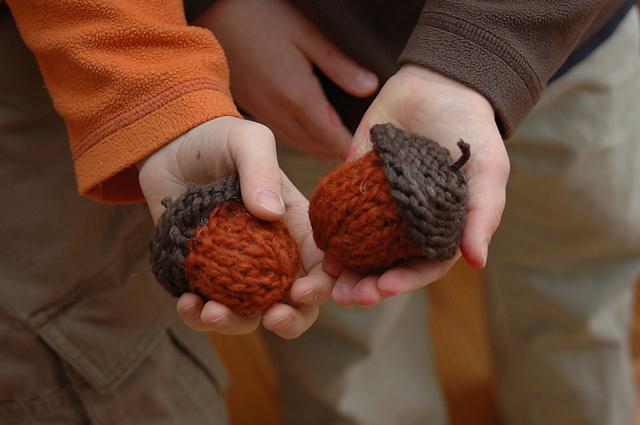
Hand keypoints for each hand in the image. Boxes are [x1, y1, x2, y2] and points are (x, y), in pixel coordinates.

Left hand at [139, 117, 333, 337]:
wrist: (169, 145)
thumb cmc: (217, 139)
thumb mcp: (247, 141)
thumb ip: (261, 170)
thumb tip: (270, 212)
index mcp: (293, 225)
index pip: (319, 265)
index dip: (320, 287)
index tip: (300, 292)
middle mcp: (270, 254)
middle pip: (294, 302)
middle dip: (291, 321)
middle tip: (272, 318)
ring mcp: (236, 268)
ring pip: (250, 313)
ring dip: (237, 323)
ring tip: (211, 312)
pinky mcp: (202, 274)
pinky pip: (207, 307)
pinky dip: (199, 315)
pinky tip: (187, 303)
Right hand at [196, 0, 377, 159]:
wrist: (210, 12)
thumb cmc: (258, 13)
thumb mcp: (305, 31)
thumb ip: (338, 65)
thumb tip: (369, 89)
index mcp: (296, 95)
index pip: (330, 137)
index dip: (350, 148)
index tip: (368, 152)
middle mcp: (277, 111)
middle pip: (314, 146)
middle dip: (336, 153)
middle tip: (357, 156)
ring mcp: (260, 111)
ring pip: (296, 143)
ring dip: (317, 150)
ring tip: (337, 153)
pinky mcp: (249, 106)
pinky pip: (279, 133)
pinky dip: (299, 141)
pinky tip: (308, 137)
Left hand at [329, 65, 509, 306]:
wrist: (434, 84)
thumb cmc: (469, 128)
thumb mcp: (486, 167)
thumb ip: (482, 212)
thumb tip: (476, 262)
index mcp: (440, 227)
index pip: (422, 266)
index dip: (405, 281)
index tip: (382, 288)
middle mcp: (409, 224)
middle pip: (387, 265)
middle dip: (367, 285)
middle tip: (346, 297)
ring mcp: (381, 206)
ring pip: (361, 248)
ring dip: (346, 269)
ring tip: (327, 282)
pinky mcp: (357, 185)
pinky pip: (341, 215)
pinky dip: (331, 233)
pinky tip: (317, 245)